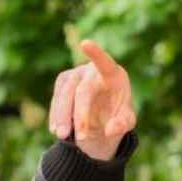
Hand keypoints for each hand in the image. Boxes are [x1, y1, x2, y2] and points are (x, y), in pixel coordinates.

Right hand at [49, 40, 135, 160]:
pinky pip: (57, 98)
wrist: (103, 115)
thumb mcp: (126, 121)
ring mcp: (76, 74)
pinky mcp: (63, 82)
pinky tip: (55, 129)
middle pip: (83, 90)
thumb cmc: (118, 113)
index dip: (96, 54)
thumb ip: (123, 124)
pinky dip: (56, 114)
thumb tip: (111, 129)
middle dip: (80, 115)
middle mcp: (92, 70)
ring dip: (62, 115)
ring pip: (65, 93)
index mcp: (113, 74)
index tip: (85, 43)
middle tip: (81, 137)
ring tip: (62, 136)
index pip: (105, 63)